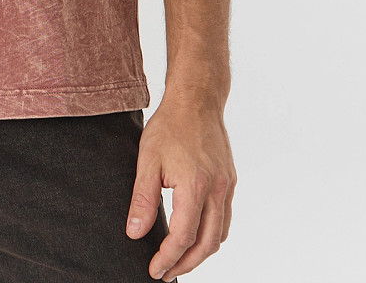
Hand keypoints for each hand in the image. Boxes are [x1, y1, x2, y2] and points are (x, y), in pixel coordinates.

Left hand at [125, 96, 235, 280]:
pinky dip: (212, 234)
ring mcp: (227, 186)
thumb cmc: (170, 126)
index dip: (168, 258)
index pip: (184, 237)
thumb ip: (142, 199)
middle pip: (207, 244)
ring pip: (219, 234)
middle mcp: (217, 190)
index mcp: (195, 186)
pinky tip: (196, 234)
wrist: (196, 100)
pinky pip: (225, 218)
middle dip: (186, 264)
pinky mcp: (230, 180)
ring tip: (179, 259)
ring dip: (201, 253)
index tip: (155, 270)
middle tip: (166, 272)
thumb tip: (135, 233)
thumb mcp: (147, 160)